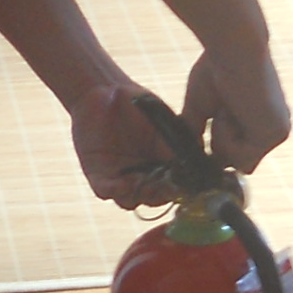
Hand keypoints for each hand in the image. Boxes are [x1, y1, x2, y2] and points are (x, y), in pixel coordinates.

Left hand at [69, 77, 179, 208]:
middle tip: (158, 187)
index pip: (176, 182)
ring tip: (137, 184)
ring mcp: (121, 175)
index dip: (178, 186)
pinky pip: (106, 190)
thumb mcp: (155, 112)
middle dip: (157, 195)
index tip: (179, 182)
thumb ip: (170, 131)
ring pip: (131, 200)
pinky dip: (113, 191)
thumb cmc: (132, 98)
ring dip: (136, 196)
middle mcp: (143, 171)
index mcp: (163, 158)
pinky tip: (117, 184)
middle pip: (155, 198)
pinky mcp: (99, 174)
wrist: (99, 92)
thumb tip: (194, 148)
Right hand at [179, 44, 290, 172]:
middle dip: (220, 143)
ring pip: (238, 163)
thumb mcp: (203, 107)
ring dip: (221, 137)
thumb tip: (185, 156)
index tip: (209, 124)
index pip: (239, 155)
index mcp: (263, 122)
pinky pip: (241, 157)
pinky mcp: (276, 134)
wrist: (232, 47)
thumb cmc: (216, 68)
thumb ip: (198, 132)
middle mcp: (275, 130)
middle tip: (220, 110)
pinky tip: (231, 110)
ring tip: (225, 107)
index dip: (220, 146)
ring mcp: (278, 133)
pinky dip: (226, 136)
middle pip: (239, 163)